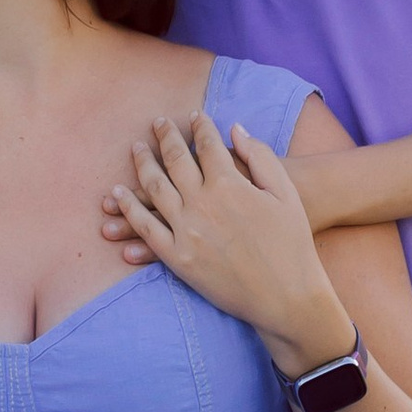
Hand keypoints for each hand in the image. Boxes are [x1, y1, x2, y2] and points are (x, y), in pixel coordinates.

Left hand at [109, 115, 355, 377]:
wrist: (287, 295)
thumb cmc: (292, 242)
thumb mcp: (285, 192)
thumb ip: (260, 156)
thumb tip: (236, 128)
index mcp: (230, 184)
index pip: (207, 145)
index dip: (200, 127)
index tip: (193, 116)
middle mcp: (202, 203)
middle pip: (174, 160)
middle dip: (165, 137)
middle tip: (157, 123)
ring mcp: (187, 231)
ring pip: (153, 189)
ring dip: (142, 165)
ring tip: (136, 149)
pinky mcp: (178, 259)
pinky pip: (146, 229)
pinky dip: (130, 209)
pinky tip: (119, 194)